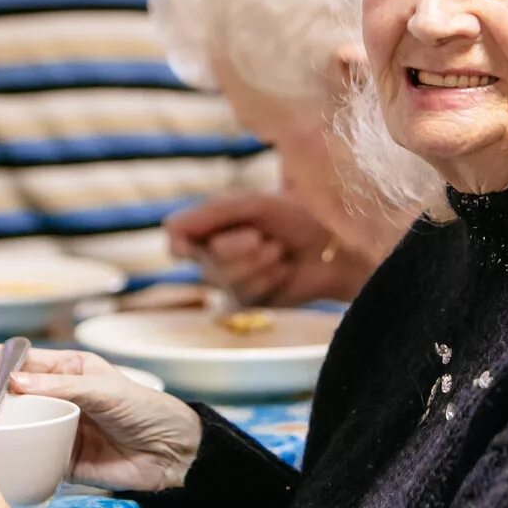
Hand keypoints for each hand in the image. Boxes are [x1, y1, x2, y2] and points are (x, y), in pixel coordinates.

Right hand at [0, 346, 201, 492]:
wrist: (171, 455)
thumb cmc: (144, 410)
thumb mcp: (105, 389)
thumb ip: (61, 387)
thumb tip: (13, 381)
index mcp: (64, 370)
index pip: (17, 360)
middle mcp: (51, 397)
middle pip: (1, 391)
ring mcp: (50, 428)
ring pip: (6, 422)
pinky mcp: (54, 459)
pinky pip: (21, 454)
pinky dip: (0, 453)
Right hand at [165, 193, 378, 304]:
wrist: (339, 243)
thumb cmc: (299, 215)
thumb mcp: (254, 205)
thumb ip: (212, 213)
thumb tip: (168, 229)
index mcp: (215, 225)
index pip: (176, 236)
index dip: (179, 242)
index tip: (189, 246)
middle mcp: (218, 255)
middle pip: (201, 260)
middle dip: (235, 248)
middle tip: (263, 238)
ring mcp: (234, 281)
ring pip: (222, 280)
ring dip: (255, 263)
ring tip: (280, 251)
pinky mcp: (252, 303)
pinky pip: (242, 297)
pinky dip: (266, 279)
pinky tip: (284, 270)